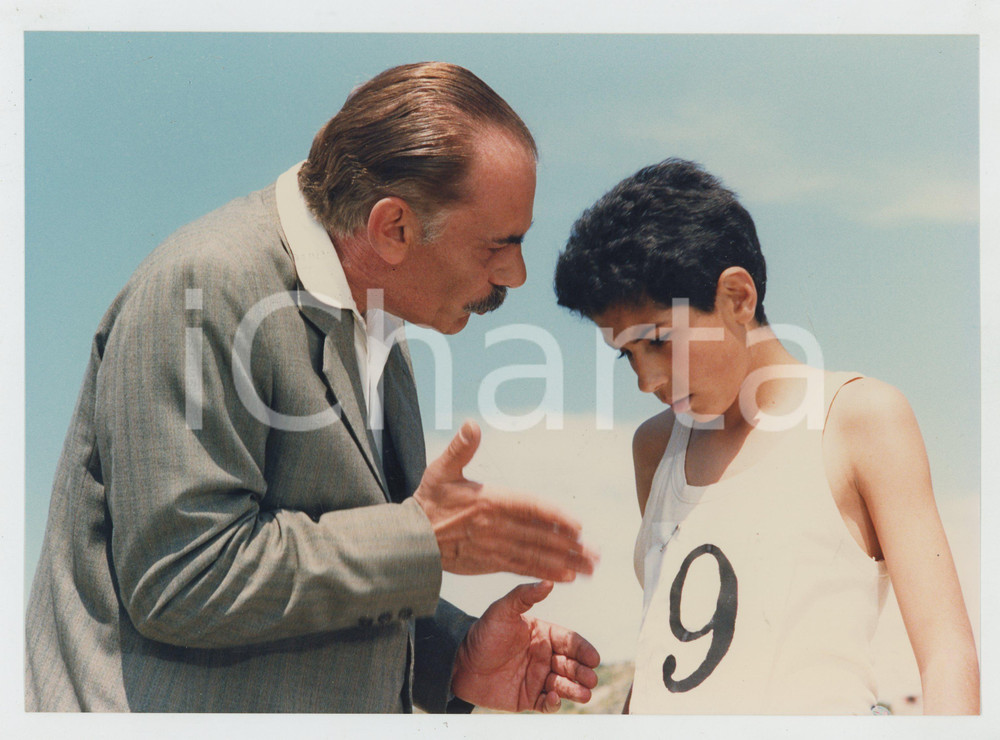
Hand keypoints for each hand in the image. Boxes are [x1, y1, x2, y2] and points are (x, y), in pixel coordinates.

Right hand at [413, 420, 597, 581]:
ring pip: (534, 556)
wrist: (411, 538)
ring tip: (588, 568)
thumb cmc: (429, 501)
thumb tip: (471, 425)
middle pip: (539, 537)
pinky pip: (522, 568)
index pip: (529, 508)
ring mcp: (494, 547)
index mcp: (489, 501)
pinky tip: (564, 577)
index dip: (555, 518)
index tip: (578, 526)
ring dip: (564, 563)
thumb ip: (461, 448)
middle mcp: (495, 526)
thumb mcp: (442, 469)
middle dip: (570, 547)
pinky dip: (544, 573)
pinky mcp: (489, 563)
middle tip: (595, 554)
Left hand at [451, 580, 600, 711]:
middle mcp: (544, 656)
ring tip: (584, 694)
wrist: (458, 663)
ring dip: (575, 689)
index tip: (593, 657)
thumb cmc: (482, 634)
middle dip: (583, 672)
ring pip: (564, 685)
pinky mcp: (528, 698)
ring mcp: (537, 678)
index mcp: (543, 635)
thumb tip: (548, 582)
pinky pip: (547, 703)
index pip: (570, 641)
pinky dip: (555, 704)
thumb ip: (524, 595)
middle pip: (571, 665)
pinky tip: (555, 698)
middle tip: (591, 678)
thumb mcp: (502, 610)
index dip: (583, 650)